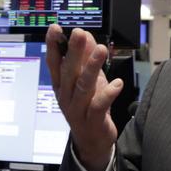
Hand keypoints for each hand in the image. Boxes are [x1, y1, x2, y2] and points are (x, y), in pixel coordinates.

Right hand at [46, 25, 122, 170]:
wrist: (92, 141)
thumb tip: (86, 36)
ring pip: (83, 86)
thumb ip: (86, 59)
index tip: (55, 28)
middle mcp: (66, 96)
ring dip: (92, 67)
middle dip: (73, 51)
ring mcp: (77, 109)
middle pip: (68, 71)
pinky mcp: (92, 120)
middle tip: (78, 33)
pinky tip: (117, 83)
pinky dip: (108, 93)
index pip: (54, 63)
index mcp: (61, 85)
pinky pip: (99, 105)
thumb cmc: (89, 106)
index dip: (53, 46)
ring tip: (101, 50)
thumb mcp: (87, 80)